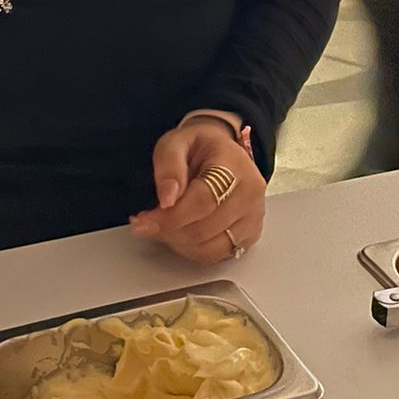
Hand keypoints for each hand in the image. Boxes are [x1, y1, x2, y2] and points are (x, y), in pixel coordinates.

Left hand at [129, 120, 265, 263]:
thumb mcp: (176, 143)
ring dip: (178, 243)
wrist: (221, 152)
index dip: (172, 215)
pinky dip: (192, 250)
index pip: (204, 201)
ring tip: (162, 226)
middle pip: (205, 229)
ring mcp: (253, 216)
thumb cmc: (199, 147)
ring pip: (211, 248)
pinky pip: (217, 255)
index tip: (145, 219)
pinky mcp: (250, 234)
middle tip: (146, 223)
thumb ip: (169, 166)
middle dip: (168, 231)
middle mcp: (250, 192)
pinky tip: (179, 234)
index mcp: (235, 164)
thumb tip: (167, 199)